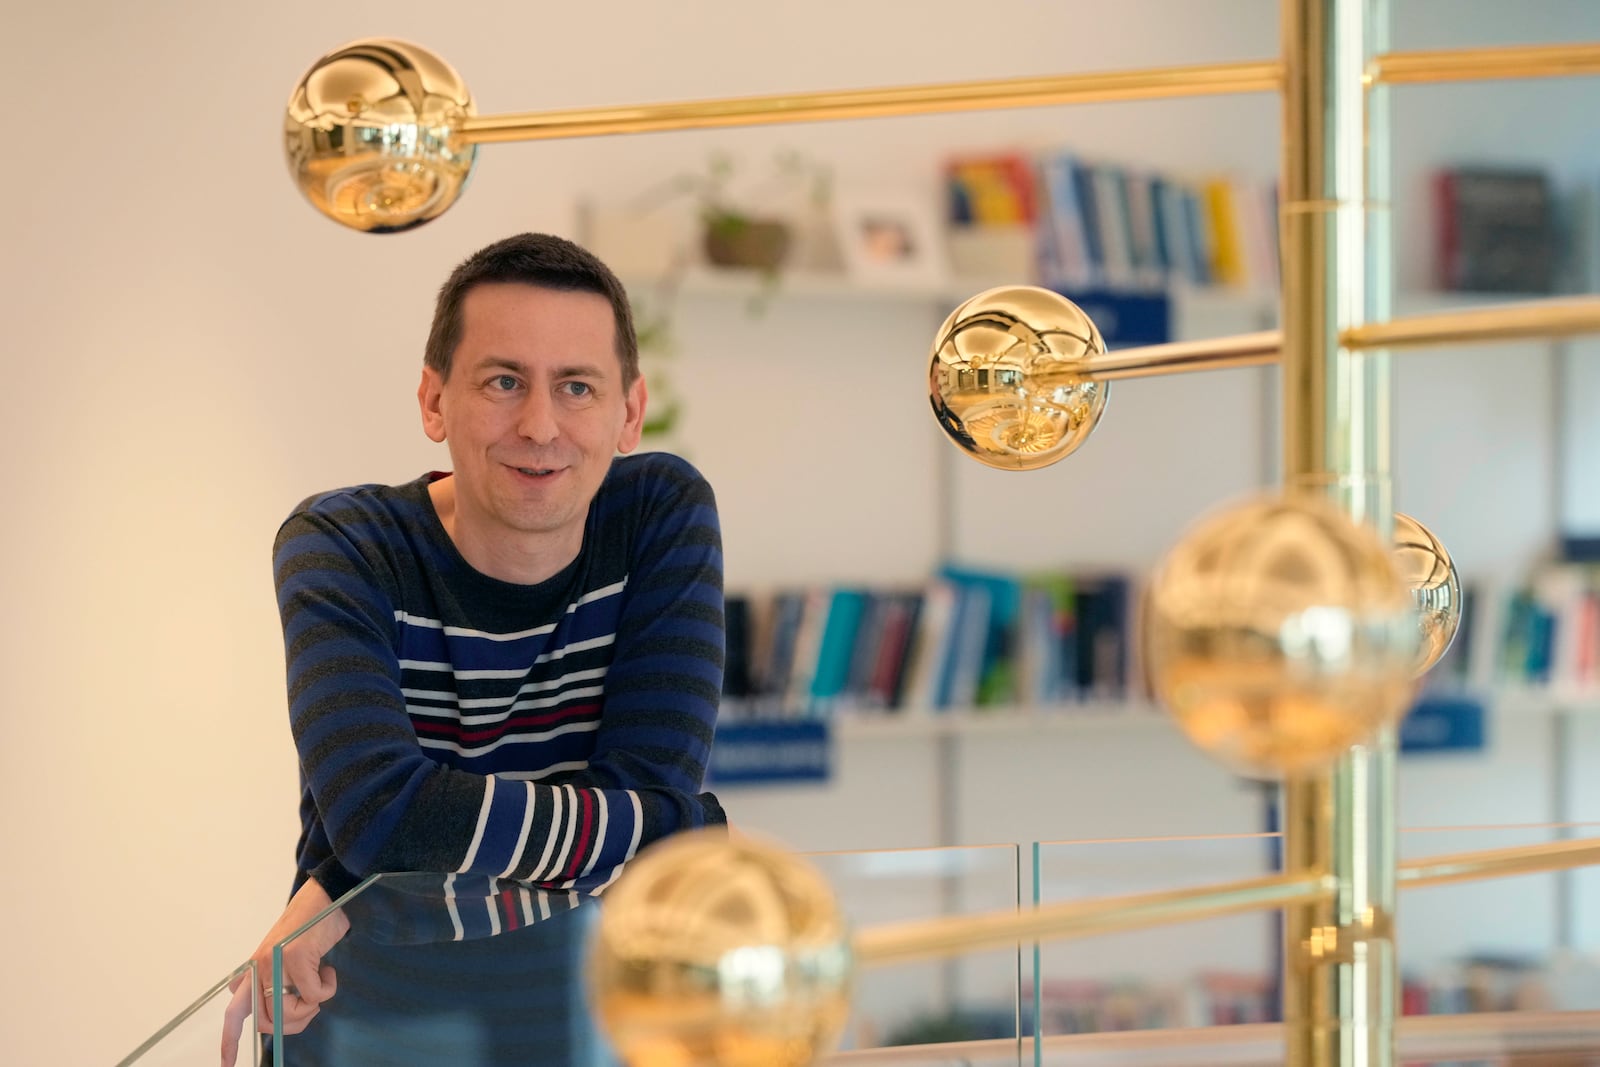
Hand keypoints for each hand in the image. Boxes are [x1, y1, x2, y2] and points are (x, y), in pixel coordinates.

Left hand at [219, 878, 350, 1066]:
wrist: (325, 897)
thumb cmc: (310, 926)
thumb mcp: (284, 956)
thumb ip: (272, 979)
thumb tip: (269, 1011)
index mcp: (255, 970)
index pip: (234, 1012)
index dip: (229, 1042)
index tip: (227, 1065)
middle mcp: (260, 968)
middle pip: (270, 1021)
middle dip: (295, 1023)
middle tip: (312, 1007)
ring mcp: (277, 964)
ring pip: (291, 1012)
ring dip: (312, 1006)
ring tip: (322, 983)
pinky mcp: (297, 959)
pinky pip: (315, 995)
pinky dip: (328, 987)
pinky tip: (329, 970)